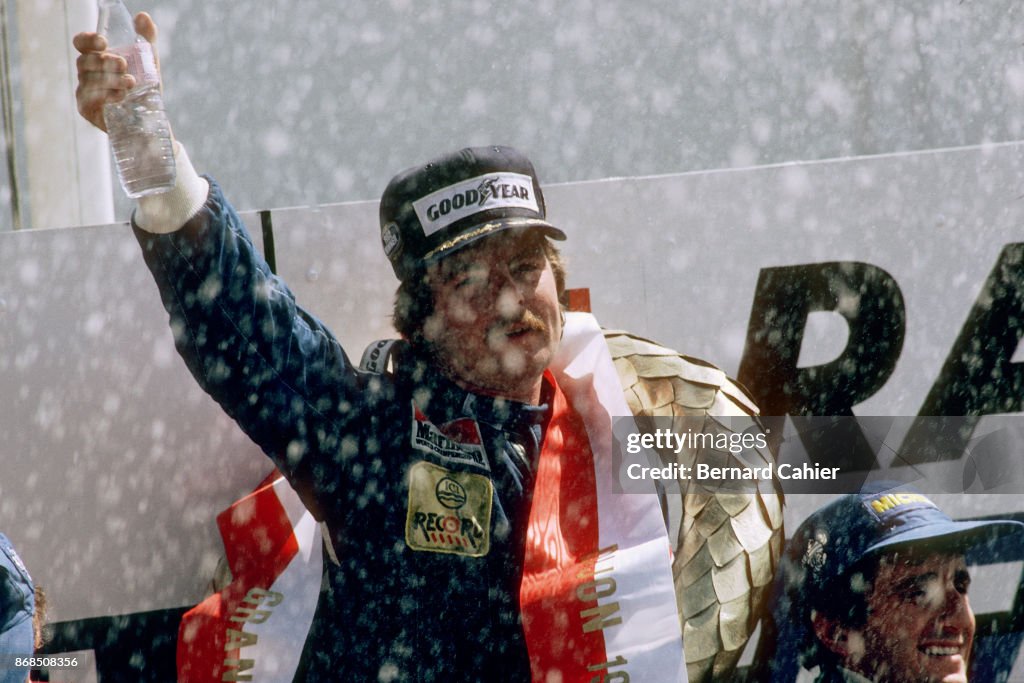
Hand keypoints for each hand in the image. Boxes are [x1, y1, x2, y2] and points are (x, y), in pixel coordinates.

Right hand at [74, 12, 159, 132]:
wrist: (150, 121)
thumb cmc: (145, 90)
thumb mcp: (149, 63)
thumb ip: (147, 39)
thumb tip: (142, 16)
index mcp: (97, 59)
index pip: (81, 44)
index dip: (88, 40)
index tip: (103, 41)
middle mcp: (87, 74)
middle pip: (84, 61)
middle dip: (104, 61)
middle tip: (124, 65)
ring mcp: (84, 92)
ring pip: (88, 80)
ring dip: (110, 79)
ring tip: (131, 82)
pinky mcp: (87, 110)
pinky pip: (90, 99)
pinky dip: (106, 96)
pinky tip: (122, 97)